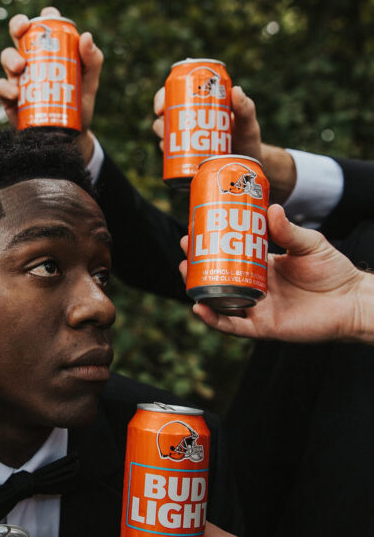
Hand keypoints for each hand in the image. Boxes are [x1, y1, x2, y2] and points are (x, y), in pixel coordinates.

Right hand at [0, 6, 103, 163]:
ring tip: (20, 67)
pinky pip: (1, 87)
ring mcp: (18, 78)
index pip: (41, 27)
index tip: (45, 17)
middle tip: (22, 31)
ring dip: (11, 58)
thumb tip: (86, 36)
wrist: (69, 136)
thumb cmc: (79, 104)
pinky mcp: (10, 98)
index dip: (41, 17)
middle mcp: (31, 60)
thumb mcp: (89, 82)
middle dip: (17, 27)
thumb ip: (93, 60)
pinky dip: (6, 87)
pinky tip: (15, 93)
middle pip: (18, 35)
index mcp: (49, 51)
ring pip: (7, 58)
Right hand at [152, 85, 296, 201]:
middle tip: (166, 128)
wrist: (248, 167)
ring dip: (162, 138)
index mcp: (201, 105)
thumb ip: (246, 108)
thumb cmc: (248, 141)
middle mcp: (190, 120)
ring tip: (170, 144)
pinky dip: (167, 156)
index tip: (161, 108)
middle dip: (160, 121)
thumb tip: (235, 89)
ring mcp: (186, 139)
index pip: (175, 93)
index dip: (161, 97)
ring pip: (164, 135)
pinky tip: (171, 158)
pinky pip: (169, 155)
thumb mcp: (248, 125)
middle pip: (165, 116)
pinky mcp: (185, 157)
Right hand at [184, 204, 373, 342]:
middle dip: (198, 264)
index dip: (211, 244)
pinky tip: (198, 307)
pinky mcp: (262, 328)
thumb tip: (271, 209)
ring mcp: (256, 308)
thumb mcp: (309, 243)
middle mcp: (254, 287)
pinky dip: (213, 319)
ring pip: (219, 301)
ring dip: (198, 288)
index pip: (229, 255)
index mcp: (262, 266)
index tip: (195, 229)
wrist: (350, 302)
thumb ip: (289, 230)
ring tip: (186, 271)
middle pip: (217, 277)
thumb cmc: (332, 271)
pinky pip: (232, 326)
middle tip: (186, 248)